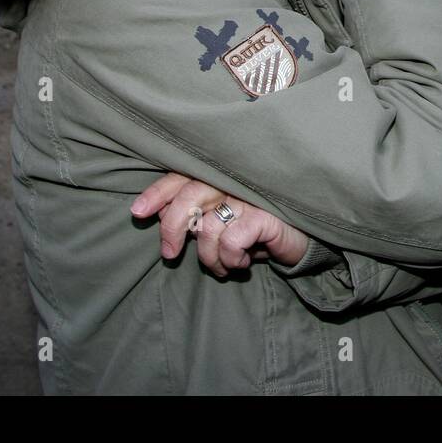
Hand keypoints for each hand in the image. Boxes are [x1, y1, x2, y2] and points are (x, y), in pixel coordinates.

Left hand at [131, 173, 309, 276]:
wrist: (303, 240)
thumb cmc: (257, 230)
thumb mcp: (223, 221)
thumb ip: (197, 213)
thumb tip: (162, 218)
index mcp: (220, 176)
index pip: (182, 176)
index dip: (158, 192)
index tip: (138, 212)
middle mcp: (234, 180)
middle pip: (190, 196)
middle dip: (172, 228)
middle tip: (169, 254)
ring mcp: (251, 195)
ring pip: (208, 227)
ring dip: (210, 257)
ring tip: (222, 266)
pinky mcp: (266, 214)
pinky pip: (231, 240)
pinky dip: (231, 258)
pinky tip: (243, 262)